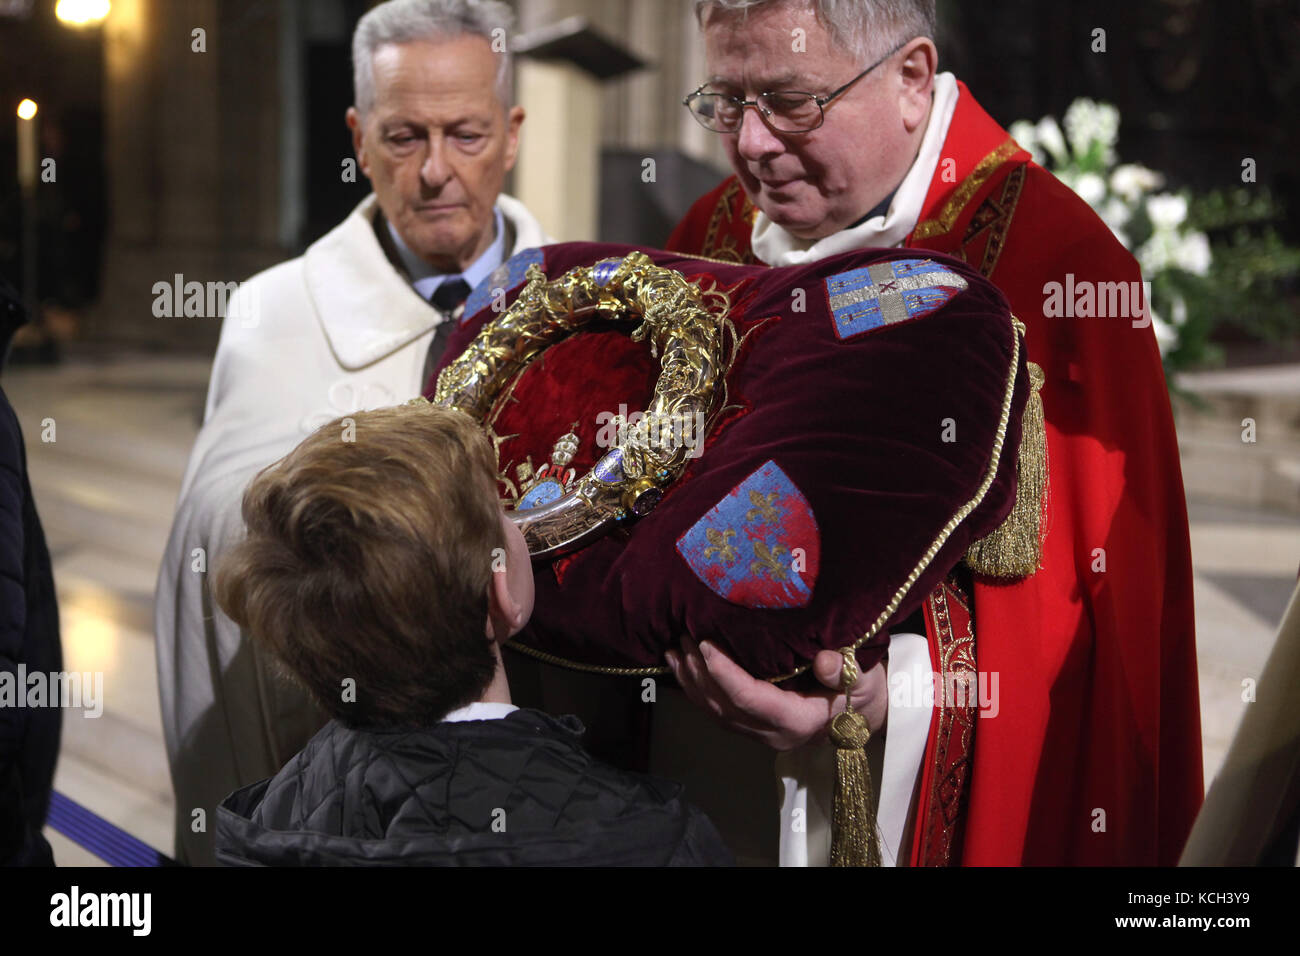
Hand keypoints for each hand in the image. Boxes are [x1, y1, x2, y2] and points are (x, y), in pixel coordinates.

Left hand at [664, 637, 886, 751]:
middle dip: (699, 673)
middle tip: (683, 637)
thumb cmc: (862, 690)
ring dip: (690, 682)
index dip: (724, 673)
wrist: (862, 713)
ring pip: (714, 712)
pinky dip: (695, 689)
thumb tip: (823, 660)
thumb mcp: (863, 677)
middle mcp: (771, 733)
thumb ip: (844, 672)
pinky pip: (716, 711)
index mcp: (797, 721)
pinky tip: (681, 666)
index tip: (706, 645)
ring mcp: (759, 733)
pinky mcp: (751, 726)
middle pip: (724, 707)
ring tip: (673, 649)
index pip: (751, 699)